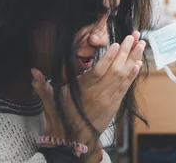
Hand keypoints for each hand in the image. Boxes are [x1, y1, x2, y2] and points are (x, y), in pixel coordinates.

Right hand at [32, 31, 145, 159]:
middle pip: (115, 70)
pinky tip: (138, 64)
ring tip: (141, 44)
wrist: (75, 140)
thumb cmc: (63, 118)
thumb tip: (33, 72)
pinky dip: (132, 75)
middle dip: (126, 51)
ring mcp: (109, 99)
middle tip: (133, 36)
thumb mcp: (51, 102)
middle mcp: (98, 94)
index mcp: (83, 91)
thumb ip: (43, 86)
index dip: (108, 58)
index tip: (116, 44)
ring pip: (123, 76)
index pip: (98, 72)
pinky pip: (125, 87)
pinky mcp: (115, 104)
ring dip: (133, 59)